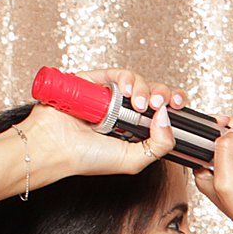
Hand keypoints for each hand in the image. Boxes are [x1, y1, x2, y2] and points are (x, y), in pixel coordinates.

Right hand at [25, 68, 184, 179]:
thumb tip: (167, 117)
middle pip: (154, 93)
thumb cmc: (87, 158)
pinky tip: (127, 91)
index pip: (164, 111)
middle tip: (159, 106)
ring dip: (145, 88)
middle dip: (163, 95)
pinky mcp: (93, 82)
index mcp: (137, 129)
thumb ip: (160, 144)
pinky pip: (116, 73)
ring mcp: (110, 96)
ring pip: (138, 81)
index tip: (179, 106)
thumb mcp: (135, 160)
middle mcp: (125, 111)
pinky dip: (126, 78)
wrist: (54, 148)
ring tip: (140, 103)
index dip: (175, 104)